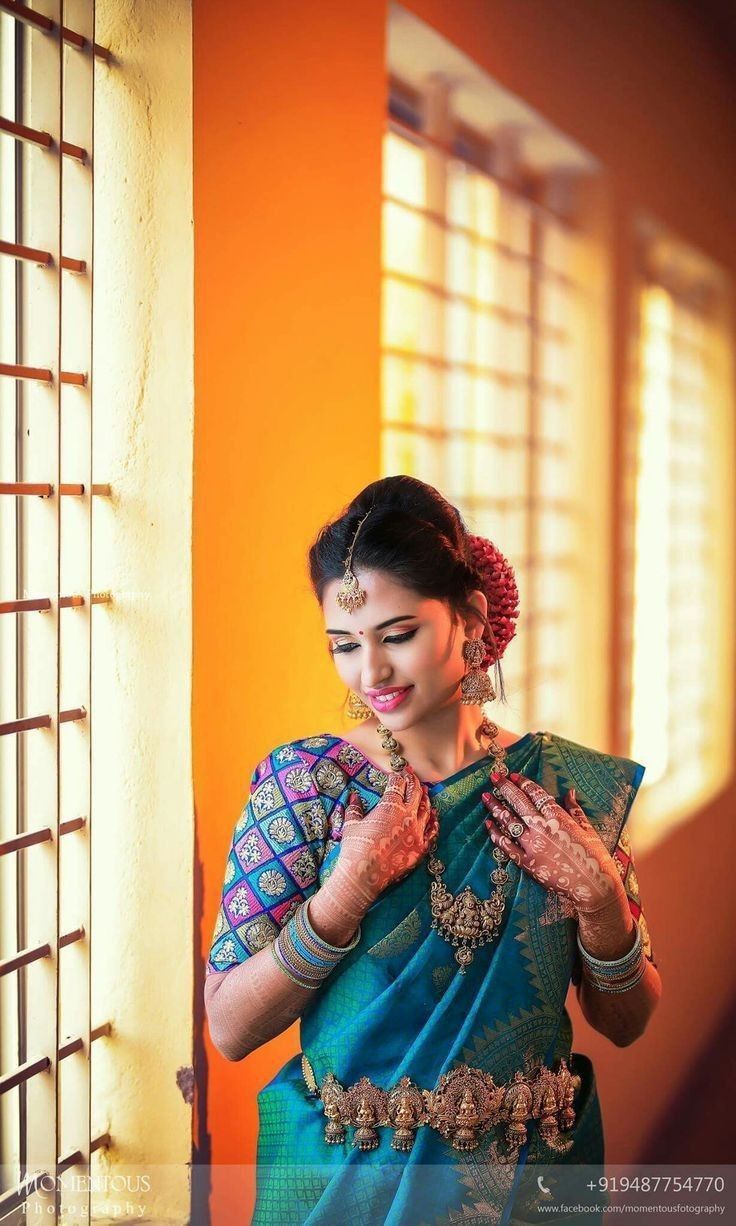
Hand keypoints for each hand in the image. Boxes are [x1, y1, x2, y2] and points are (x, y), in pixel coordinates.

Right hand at [331, 767, 438, 910]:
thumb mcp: (351, 824)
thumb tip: (353, 797)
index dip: (399, 775)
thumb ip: (354, 808)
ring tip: (424, 791)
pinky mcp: (420, 848)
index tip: (399, 771)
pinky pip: (432, 830)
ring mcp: (417, 832)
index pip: (398, 784)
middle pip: (416, 792)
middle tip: (412, 775)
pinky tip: (433, 815)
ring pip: (426, 809)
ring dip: (425, 798)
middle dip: (414, 782)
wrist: (364, 876)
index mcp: (390, 806)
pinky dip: (433, 820)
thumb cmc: (355, 848)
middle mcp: (408, 816)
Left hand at [482, 772, 625, 915]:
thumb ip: (576, 810)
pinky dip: (496, 834)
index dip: (523, 783)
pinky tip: (489, 824)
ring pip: (509, 821)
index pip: (537, 794)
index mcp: (559, 818)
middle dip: (505, 788)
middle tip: (493, 776)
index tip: (513, 775)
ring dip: (496, 807)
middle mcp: (543, 828)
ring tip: (485, 796)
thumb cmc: (595, 858)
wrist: (594, 888)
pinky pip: (506, 846)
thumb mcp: (589, 830)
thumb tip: (569, 792)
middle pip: (519, 803)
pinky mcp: (527, 864)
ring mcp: (533, 846)